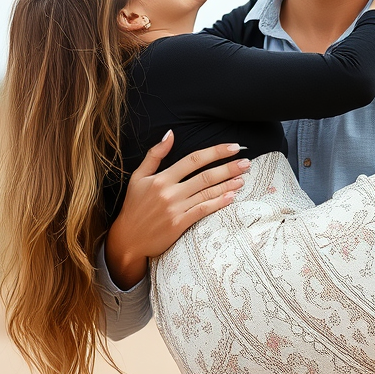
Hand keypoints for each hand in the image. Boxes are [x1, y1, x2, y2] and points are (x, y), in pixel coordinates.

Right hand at [104, 131, 249, 288]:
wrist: (127, 239)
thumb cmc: (134, 206)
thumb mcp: (138, 177)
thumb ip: (155, 155)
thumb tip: (170, 134)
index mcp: (161, 178)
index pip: (193, 160)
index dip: (215, 152)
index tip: (233, 147)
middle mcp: (169, 192)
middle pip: (205, 176)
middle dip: (229, 168)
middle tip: (247, 163)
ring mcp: (175, 209)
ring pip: (207, 193)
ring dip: (227, 185)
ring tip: (243, 179)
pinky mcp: (179, 225)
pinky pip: (203, 210)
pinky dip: (218, 203)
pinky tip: (231, 197)